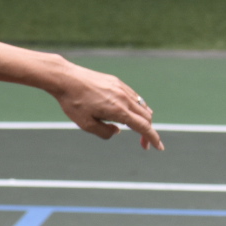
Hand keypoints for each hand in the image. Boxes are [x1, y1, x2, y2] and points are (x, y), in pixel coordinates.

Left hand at [45, 58, 163, 150]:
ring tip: (137, 130)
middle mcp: (125, 98)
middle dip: (148, 132)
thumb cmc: (73, 102)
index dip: (153, 138)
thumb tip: (117, 131)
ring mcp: (122, 88)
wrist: (66, 78)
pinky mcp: (117, 82)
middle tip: (143, 145)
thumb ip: (104, 132)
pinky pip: (134, 97)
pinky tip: (128, 113)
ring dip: (143, 119)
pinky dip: (137, 108)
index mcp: (119, 110)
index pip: (143, 127)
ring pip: (142, 106)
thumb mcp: (86, 125)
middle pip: (146, 117)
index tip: (159, 147)